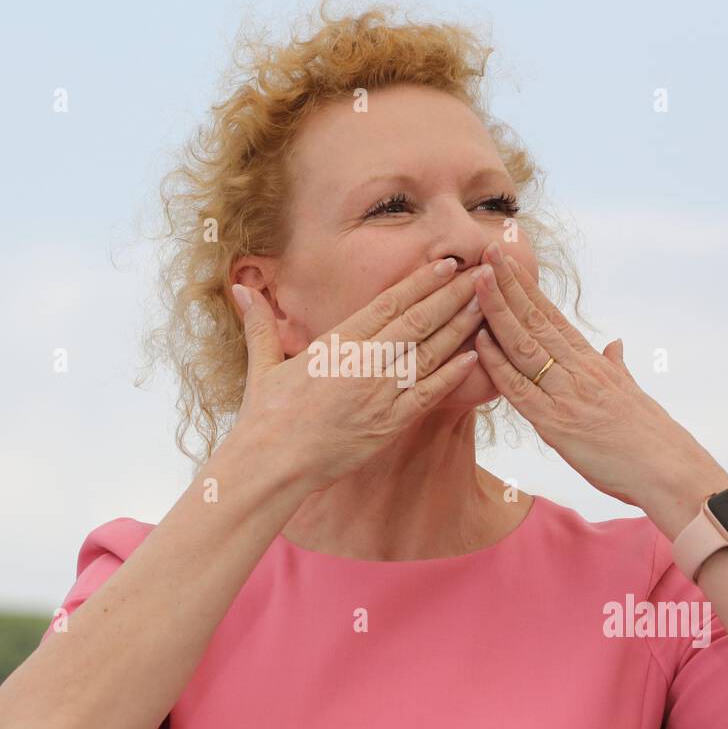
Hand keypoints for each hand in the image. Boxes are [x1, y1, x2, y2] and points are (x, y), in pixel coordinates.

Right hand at [229, 259, 485, 492]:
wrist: (272, 465)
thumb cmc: (266, 416)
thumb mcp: (262, 363)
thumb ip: (260, 323)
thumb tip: (241, 286)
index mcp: (337, 344)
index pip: (388, 304)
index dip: (421, 282)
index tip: (446, 264)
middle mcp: (363, 364)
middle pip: (418, 322)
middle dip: (452, 296)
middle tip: (482, 274)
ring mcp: (380, 394)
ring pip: (430, 353)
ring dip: (460, 328)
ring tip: (485, 305)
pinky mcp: (389, 424)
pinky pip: (428, 394)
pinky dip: (452, 374)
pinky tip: (474, 355)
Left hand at [469, 243, 727, 518]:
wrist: (669, 470)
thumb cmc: (651, 437)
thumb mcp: (631, 392)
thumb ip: (617, 365)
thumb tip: (615, 344)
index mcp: (593, 362)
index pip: (552, 316)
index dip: (527, 288)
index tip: (507, 262)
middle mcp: (579, 370)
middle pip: (536, 320)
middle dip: (508, 285)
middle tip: (487, 249)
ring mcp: (568, 395)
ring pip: (526, 345)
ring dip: (498, 311)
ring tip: (477, 279)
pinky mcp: (558, 425)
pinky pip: (522, 391)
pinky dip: (499, 365)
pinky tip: (479, 342)